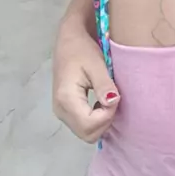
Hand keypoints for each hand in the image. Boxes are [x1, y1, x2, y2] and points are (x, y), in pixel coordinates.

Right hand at [53, 19, 119, 142]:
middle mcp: (60, 110)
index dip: (107, 115)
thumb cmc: (82, 49)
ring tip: (107, 99)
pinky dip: (96, 120)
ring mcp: (61, 113)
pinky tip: (100, 103)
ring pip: (86, 133)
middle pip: (88, 134)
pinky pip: (83, 126)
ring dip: (101, 121)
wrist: (68, 41)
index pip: (90, 125)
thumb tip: (112, 103)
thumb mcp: (96, 64)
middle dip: (105, 121)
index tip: (114, 96)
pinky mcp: (65, 111)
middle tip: (111, 99)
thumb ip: (103, 85)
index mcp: (66, 99)